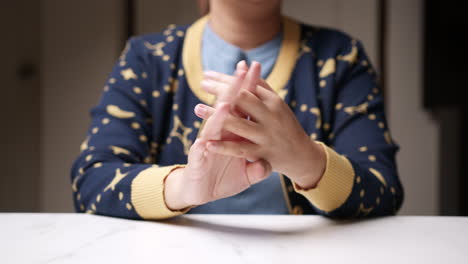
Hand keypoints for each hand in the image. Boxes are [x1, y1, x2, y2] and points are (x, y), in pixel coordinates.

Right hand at [164, 69, 271, 210]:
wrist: (201, 192)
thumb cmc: (224, 178)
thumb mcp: (246, 174)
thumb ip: (257, 168)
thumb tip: (267, 165)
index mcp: (233, 133)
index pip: (241, 106)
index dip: (248, 89)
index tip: (255, 69)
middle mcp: (219, 134)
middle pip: (226, 108)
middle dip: (232, 90)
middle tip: (241, 69)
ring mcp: (207, 145)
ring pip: (212, 127)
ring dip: (217, 115)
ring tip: (226, 104)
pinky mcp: (197, 161)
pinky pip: (201, 153)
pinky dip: (203, 147)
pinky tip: (205, 142)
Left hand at [198, 62, 325, 188]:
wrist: (303, 156)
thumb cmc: (285, 126)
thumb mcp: (276, 105)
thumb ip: (260, 87)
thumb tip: (243, 65)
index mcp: (273, 101)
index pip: (247, 84)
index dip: (227, 78)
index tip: (208, 74)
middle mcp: (271, 115)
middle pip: (242, 98)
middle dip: (221, 90)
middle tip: (203, 84)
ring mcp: (266, 135)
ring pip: (238, 123)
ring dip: (216, 115)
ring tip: (197, 109)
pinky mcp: (263, 154)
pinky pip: (240, 150)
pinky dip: (223, 147)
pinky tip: (207, 143)